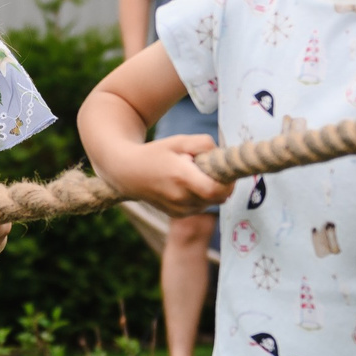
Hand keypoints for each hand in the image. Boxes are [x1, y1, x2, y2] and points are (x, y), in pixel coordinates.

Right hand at [112, 132, 233, 216]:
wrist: (127, 173)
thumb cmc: (155, 154)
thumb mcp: (179, 141)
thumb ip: (204, 143)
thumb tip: (221, 155)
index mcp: (181, 177)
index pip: (215, 190)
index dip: (227, 182)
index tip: (226, 170)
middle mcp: (180, 197)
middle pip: (218, 198)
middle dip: (222, 184)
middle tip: (211, 169)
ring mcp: (179, 209)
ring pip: (210, 203)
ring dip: (210, 190)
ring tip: (193, 175)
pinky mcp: (177, 214)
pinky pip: (200, 206)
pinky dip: (201, 196)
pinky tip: (186, 184)